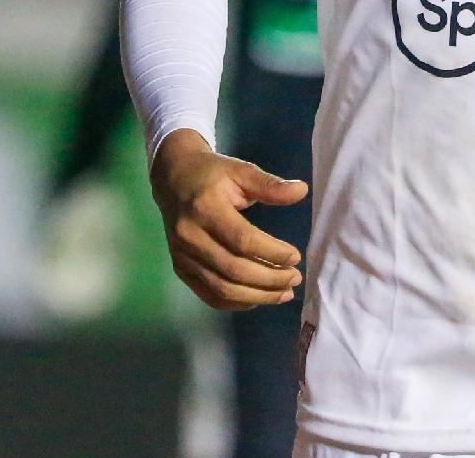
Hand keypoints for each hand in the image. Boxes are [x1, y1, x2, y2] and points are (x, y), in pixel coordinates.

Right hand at [148, 129, 307, 310]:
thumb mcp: (240, 171)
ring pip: (222, 288)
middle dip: (270, 279)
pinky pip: (209, 295)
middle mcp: (190, 236)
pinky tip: (258, 298)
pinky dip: (236, 303)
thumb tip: (301, 191)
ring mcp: (182, 256)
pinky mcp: (180, 268)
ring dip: (257, 296)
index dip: (272, 252)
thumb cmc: (211, 174)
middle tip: (295, 278)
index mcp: (205, 208)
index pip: (243, 240)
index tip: (295, 257)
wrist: (173, 179)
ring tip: (284, 293)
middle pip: (234, 269)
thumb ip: (269, 185)